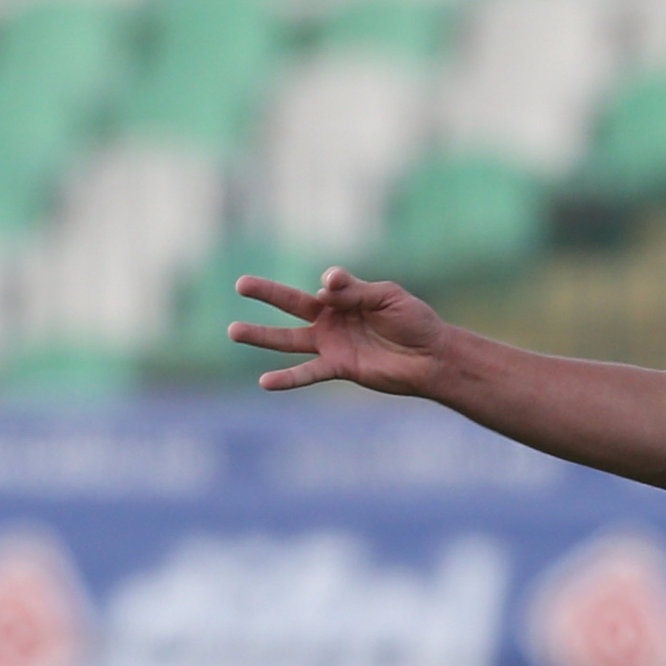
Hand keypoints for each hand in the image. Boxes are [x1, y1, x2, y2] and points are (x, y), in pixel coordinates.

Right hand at [229, 268, 449, 394]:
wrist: (432, 357)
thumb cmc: (415, 322)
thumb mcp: (389, 298)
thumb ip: (356, 291)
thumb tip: (324, 285)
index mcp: (346, 297)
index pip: (329, 284)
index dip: (333, 283)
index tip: (335, 284)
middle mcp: (333, 319)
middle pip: (292, 304)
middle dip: (266, 292)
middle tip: (240, 284)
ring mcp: (332, 344)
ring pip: (290, 339)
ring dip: (262, 335)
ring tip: (233, 330)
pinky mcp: (339, 367)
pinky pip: (308, 372)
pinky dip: (288, 379)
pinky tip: (265, 382)